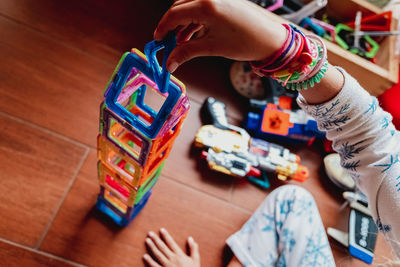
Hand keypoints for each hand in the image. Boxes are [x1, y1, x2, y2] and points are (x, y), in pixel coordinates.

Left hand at [143, 228, 199, 266]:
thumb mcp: (196, 260)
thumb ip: (193, 249)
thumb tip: (190, 238)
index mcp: (180, 255)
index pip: (171, 243)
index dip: (166, 236)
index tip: (161, 229)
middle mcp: (173, 259)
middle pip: (163, 247)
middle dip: (156, 239)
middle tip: (150, 233)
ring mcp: (167, 266)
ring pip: (158, 255)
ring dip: (152, 247)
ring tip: (147, 240)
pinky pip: (155, 266)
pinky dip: (150, 261)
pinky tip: (145, 256)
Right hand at [154, 0, 286, 71]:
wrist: (273, 38)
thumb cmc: (248, 42)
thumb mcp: (213, 48)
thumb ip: (187, 52)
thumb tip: (170, 62)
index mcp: (206, 6)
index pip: (174, 14)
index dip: (162, 28)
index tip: (157, 40)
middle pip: (179, 7)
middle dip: (171, 25)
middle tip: (167, 42)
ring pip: (190, 7)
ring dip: (183, 23)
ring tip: (181, 43)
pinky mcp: (224, 2)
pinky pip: (202, 8)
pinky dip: (194, 21)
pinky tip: (193, 35)